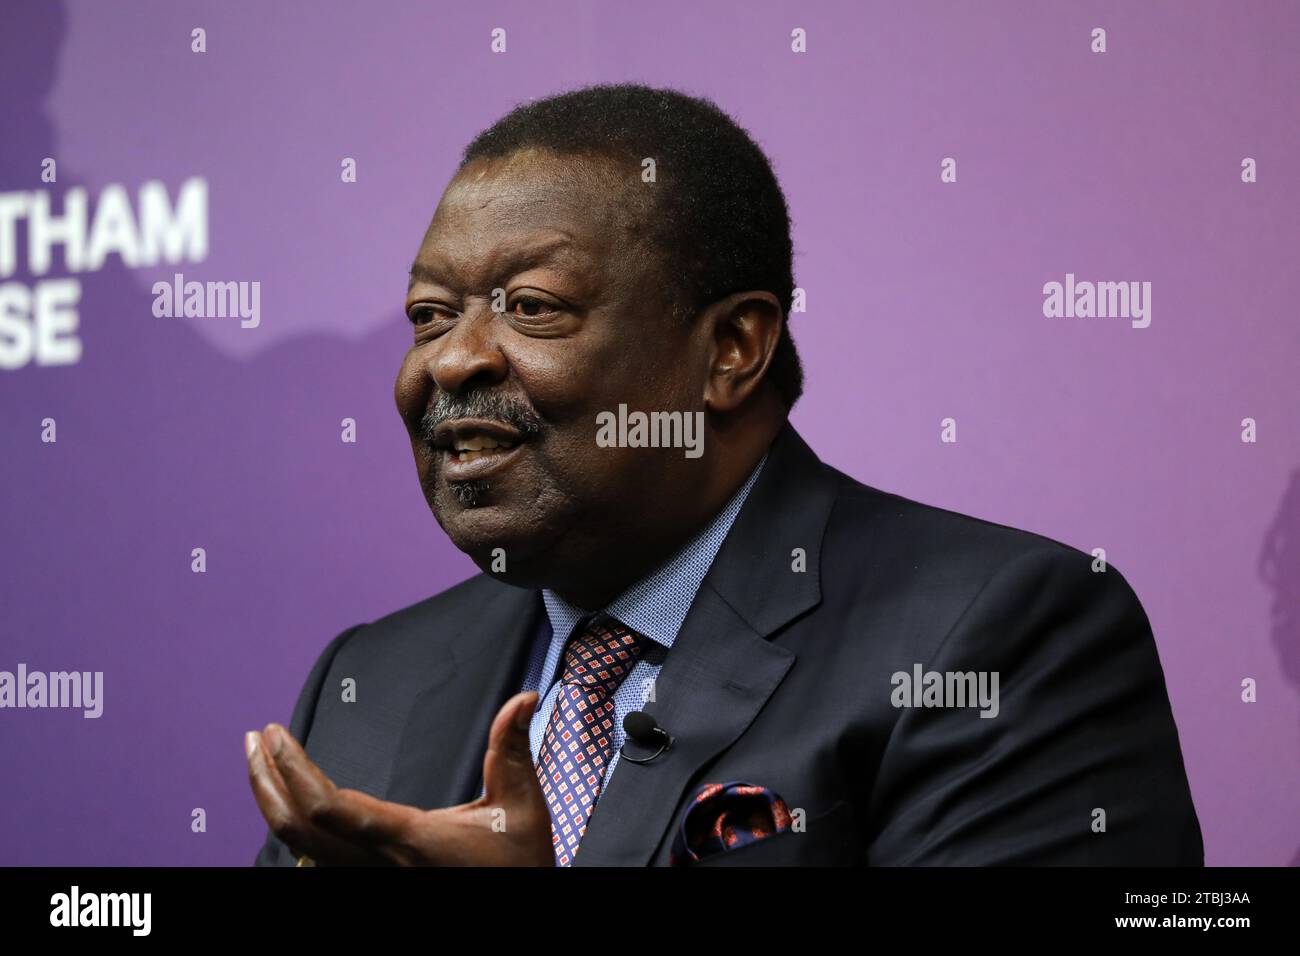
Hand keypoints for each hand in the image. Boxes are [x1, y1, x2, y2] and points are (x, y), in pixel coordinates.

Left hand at [246, 690, 553, 865]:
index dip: (293, 771)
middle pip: (297, 829)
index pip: (330, 809)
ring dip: (273, 801)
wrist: (520, 912)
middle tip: (256, 737)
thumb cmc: (519, 864)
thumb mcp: (522, 805)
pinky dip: (294, 826)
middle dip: (266, 779)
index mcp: (410, 839)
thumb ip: (513, 748)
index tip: (275, 734)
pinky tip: (293, 800)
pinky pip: (316, 859)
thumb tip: (525, 698)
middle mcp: (379, 864)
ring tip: (262, 760)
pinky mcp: (371, 881)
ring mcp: (370, 878)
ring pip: (299, 847)